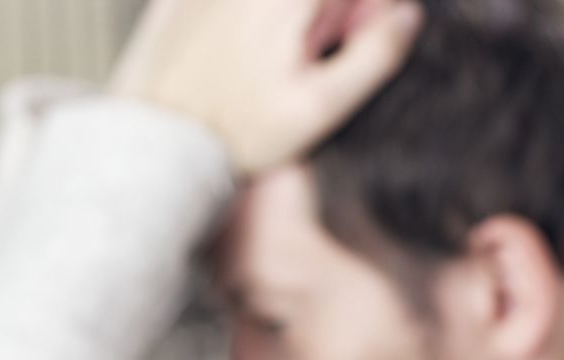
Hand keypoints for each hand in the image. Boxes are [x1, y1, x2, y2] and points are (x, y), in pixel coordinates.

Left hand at [109, 0, 423, 172]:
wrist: (156, 142)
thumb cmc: (239, 133)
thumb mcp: (319, 108)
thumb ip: (371, 58)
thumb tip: (407, 17)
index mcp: (288, 2)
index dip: (366, 9)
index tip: (366, 28)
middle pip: (313, 2)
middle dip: (323, 18)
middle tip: (314, 51)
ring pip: (272, 8)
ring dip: (292, 23)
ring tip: (272, 60)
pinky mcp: (176, 2)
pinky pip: (220, 6)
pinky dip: (242, 24)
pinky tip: (238, 58)